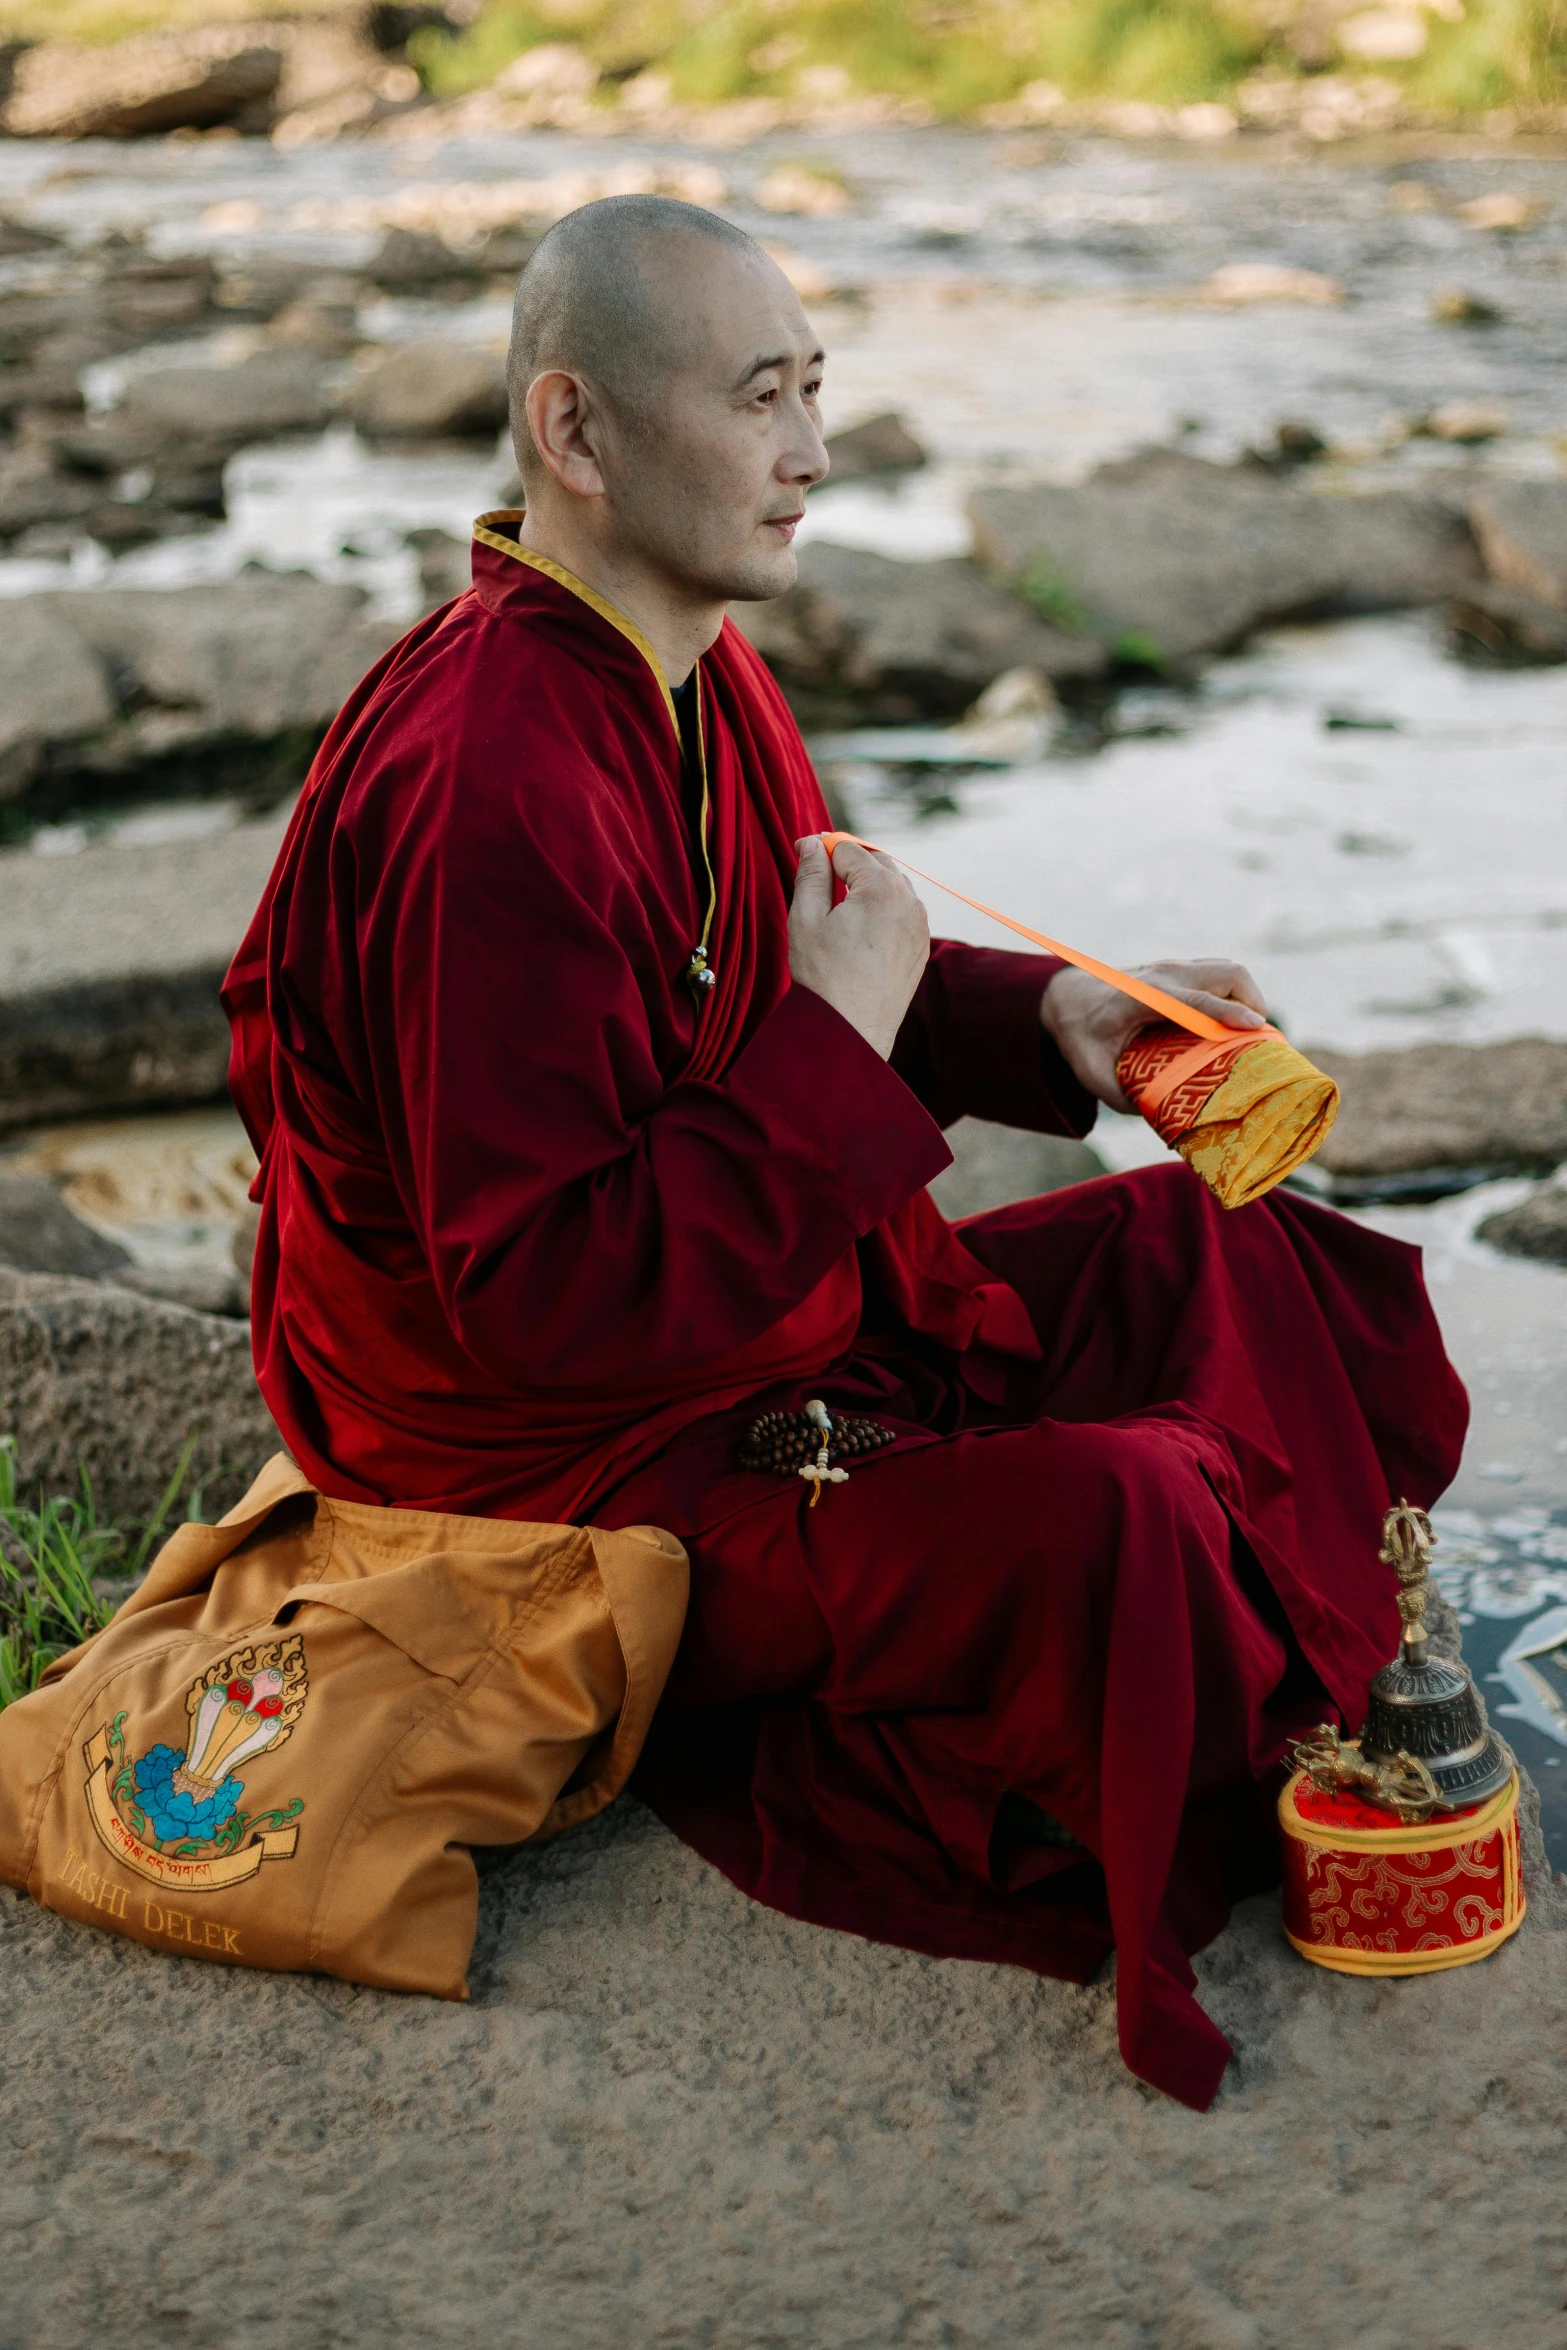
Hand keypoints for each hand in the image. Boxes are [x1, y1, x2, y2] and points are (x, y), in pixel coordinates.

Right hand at [789, 836, 929, 1058]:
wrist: (851, 1030)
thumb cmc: (824, 976)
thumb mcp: (806, 918)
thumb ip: (810, 873)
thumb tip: (812, 843)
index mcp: (882, 888)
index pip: (848, 849)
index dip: (822, 849)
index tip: (802, 855)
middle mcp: (909, 901)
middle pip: (876, 861)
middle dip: (848, 863)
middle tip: (819, 877)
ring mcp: (920, 925)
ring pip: (893, 886)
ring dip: (867, 885)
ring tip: (838, 905)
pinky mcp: (921, 946)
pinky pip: (903, 912)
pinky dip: (882, 909)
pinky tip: (859, 929)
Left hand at [1041, 959, 1266, 1113]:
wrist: (1068, 998)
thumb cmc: (1081, 1037)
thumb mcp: (1092, 1074)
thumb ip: (1124, 1096)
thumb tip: (1165, 1117)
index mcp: (1142, 999)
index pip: (1192, 1000)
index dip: (1225, 1012)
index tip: (1255, 1027)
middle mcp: (1163, 976)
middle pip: (1227, 974)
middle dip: (1253, 1004)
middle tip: (1256, 1042)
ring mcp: (1174, 967)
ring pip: (1230, 970)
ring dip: (1248, 998)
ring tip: (1247, 1035)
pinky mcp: (1181, 969)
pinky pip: (1222, 974)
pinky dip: (1236, 995)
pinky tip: (1230, 1023)